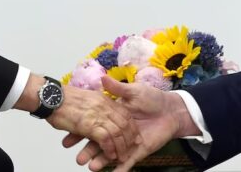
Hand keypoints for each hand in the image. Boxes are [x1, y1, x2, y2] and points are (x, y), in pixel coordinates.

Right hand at [47, 81, 140, 162]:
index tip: (133, 135)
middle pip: (123, 124)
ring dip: (120, 148)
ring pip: (116, 134)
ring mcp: (98, 116)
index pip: (123, 114)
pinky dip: (109, 149)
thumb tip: (103, 107)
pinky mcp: (90, 126)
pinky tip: (110, 156)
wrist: (50, 95)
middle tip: (130, 149)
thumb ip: (97, 99)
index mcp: (104, 100)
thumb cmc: (64, 96)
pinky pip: (105, 139)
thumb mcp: (86, 94)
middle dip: (128, 139)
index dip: (129, 125)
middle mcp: (104, 107)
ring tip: (120, 157)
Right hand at [64, 75, 195, 171]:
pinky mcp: (138, 151)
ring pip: (111, 154)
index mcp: (114, 117)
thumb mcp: (133, 91)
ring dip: (101, 162)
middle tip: (78, 159)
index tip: (68, 140)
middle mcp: (117, 131)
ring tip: (90, 167)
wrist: (172, 110)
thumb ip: (118, 89)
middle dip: (89, 151)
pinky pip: (128, 163)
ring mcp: (127, 143)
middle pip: (100, 143)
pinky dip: (121, 170)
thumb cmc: (153, 98)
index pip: (94, 126)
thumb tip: (102, 77)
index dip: (82, 133)